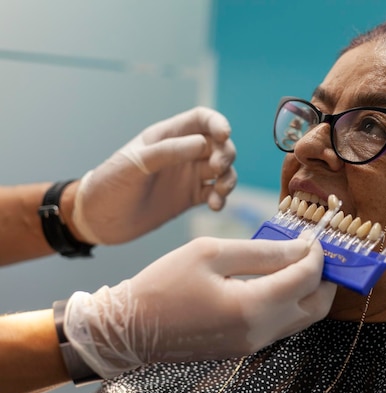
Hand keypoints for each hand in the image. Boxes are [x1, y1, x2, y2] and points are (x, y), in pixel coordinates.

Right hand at [62, 235, 335, 378]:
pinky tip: (276, 280)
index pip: (307, 278)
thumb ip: (262, 251)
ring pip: (303, 318)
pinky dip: (291, 302)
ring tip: (298, 263)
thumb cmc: (164, 285)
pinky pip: (283, 324)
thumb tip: (299, 248)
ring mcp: (253, 343)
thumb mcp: (211, 253)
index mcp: (252, 306)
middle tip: (316, 253)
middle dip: (325, 277)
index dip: (317, 254)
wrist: (130, 328)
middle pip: (317, 305)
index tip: (312, 237)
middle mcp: (260, 332)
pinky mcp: (245, 347)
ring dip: (310, 290)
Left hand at [72, 107, 236, 243]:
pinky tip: (215, 206)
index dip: (217, 123)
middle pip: (218, 145)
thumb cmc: (110, 185)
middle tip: (217, 169)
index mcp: (167, 136)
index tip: (224, 135)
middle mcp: (182, 153)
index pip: (201, 119)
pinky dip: (221, 198)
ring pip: (222, 170)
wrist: (98, 220)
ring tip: (219, 193)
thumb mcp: (136, 164)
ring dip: (228, 179)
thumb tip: (204, 143)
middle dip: (225, 154)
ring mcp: (187, 176)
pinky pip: (215, 193)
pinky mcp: (190, 198)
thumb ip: (169, 151)